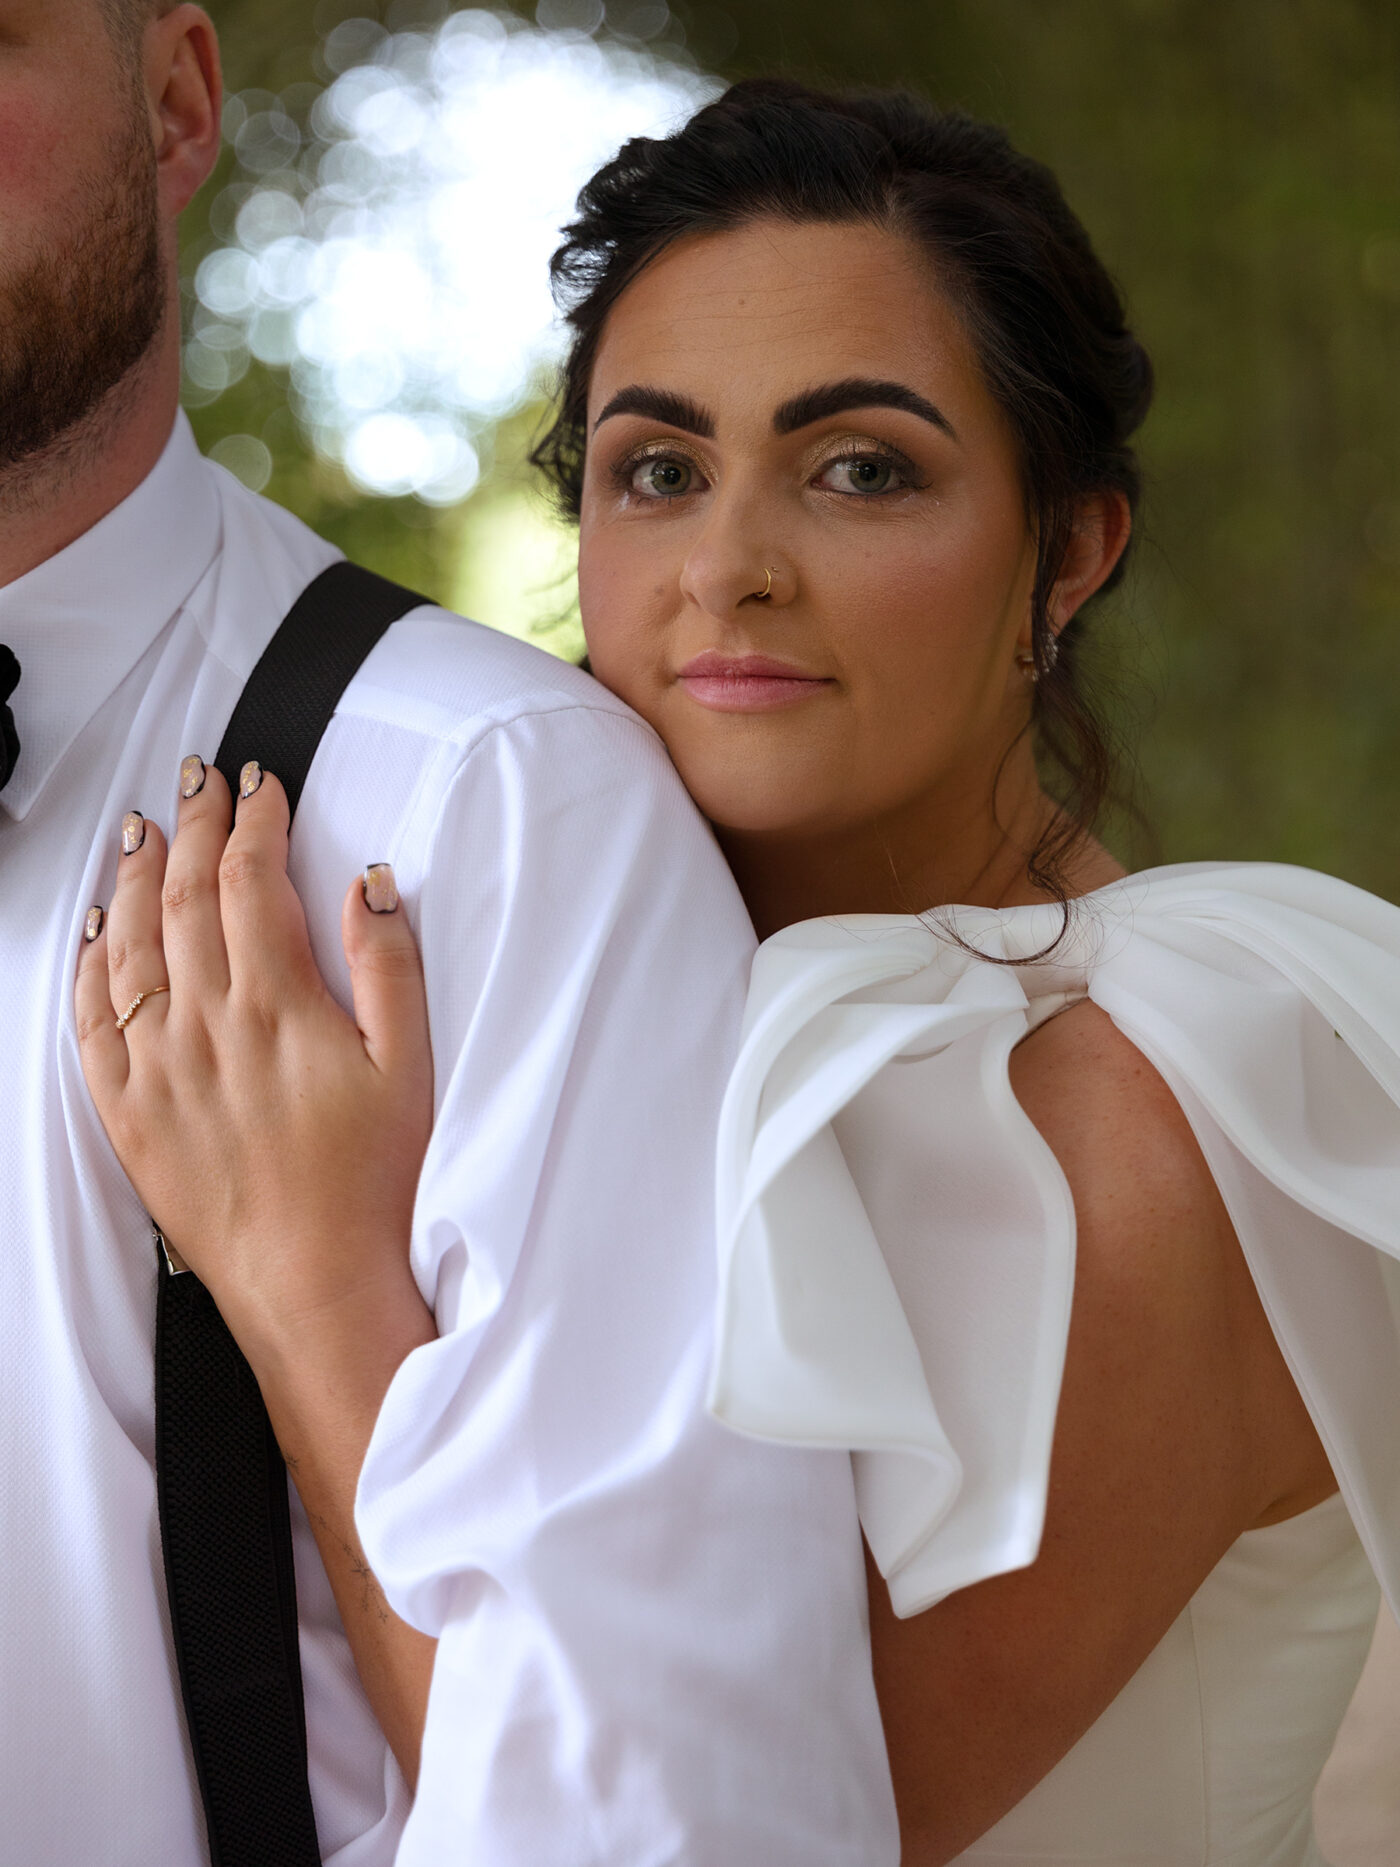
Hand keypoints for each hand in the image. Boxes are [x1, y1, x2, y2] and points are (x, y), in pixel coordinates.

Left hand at [75, 757, 434, 1363]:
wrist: (312, 1282)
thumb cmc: (370, 1181)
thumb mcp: (409, 1065)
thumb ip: (388, 965)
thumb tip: (372, 884)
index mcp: (277, 1003)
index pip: (250, 879)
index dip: (253, 820)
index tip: (260, 785)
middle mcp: (205, 1025)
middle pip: (184, 896)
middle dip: (193, 825)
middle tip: (198, 779)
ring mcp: (157, 1068)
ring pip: (130, 946)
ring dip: (135, 878)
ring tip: (142, 831)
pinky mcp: (129, 1113)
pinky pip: (91, 1020)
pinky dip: (89, 966)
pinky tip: (96, 935)